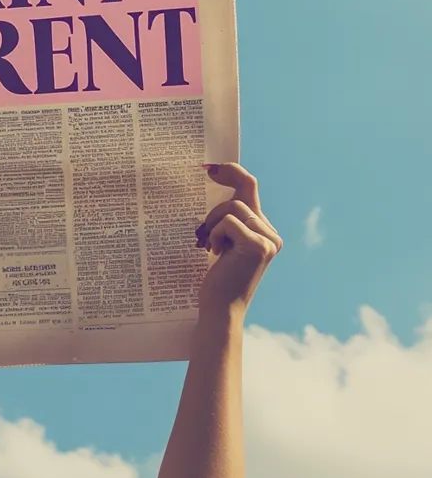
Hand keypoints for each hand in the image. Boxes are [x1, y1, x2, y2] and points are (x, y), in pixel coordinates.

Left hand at [195, 163, 281, 318]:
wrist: (220, 309)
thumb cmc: (217, 278)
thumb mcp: (224, 242)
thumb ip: (227, 218)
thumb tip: (214, 183)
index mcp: (265, 231)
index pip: (252, 189)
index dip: (234, 173)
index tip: (213, 168)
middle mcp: (271, 234)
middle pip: (246, 189)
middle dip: (224, 183)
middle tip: (205, 178)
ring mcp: (268, 239)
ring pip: (233, 205)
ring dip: (213, 222)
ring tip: (208, 243)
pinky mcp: (258, 245)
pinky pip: (229, 220)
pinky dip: (215, 233)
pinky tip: (215, 252)